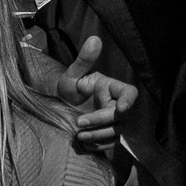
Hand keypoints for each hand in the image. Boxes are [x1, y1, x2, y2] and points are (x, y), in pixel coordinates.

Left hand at [56, 36, 136, 151]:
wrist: (56, 107)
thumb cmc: (66, 88)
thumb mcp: (71, 74)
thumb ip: (83, 59)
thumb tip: (94, 39)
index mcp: (110, 88)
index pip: (129, 93)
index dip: (128, 101)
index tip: (120, 108)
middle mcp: (115, 105)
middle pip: (120, 116)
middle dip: (101, 121)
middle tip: (79, 122)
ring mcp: (112, 121)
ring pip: (116, 132)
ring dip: (99, 135)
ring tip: (79, 136)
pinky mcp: (105, 134)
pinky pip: (109, 144)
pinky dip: (98, 146)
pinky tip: (83, 144)